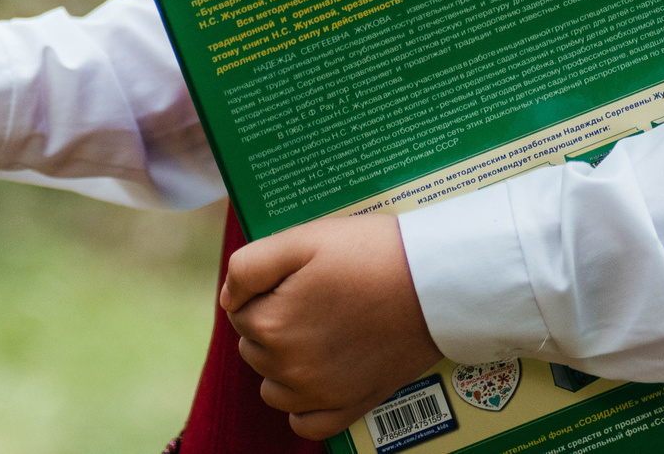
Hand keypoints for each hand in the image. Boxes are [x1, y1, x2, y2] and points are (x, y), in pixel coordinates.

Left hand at [222, 213, 444, 441]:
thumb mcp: (302, 239)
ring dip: (283, 362)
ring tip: (319, 330)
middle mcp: (290, 368)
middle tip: (312, 297)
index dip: (263, 290)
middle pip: (254, 347)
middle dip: (271, 323)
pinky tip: (318, 377)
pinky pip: (306, 423)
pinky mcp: (351, 407)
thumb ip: (249, 267)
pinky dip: (303, 406)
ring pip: (272, 385)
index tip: (296, 277)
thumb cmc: (368, 254)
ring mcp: (321, 394)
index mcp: (272, 324)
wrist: (435, 283)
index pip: (239, 311)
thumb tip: (228, 300)